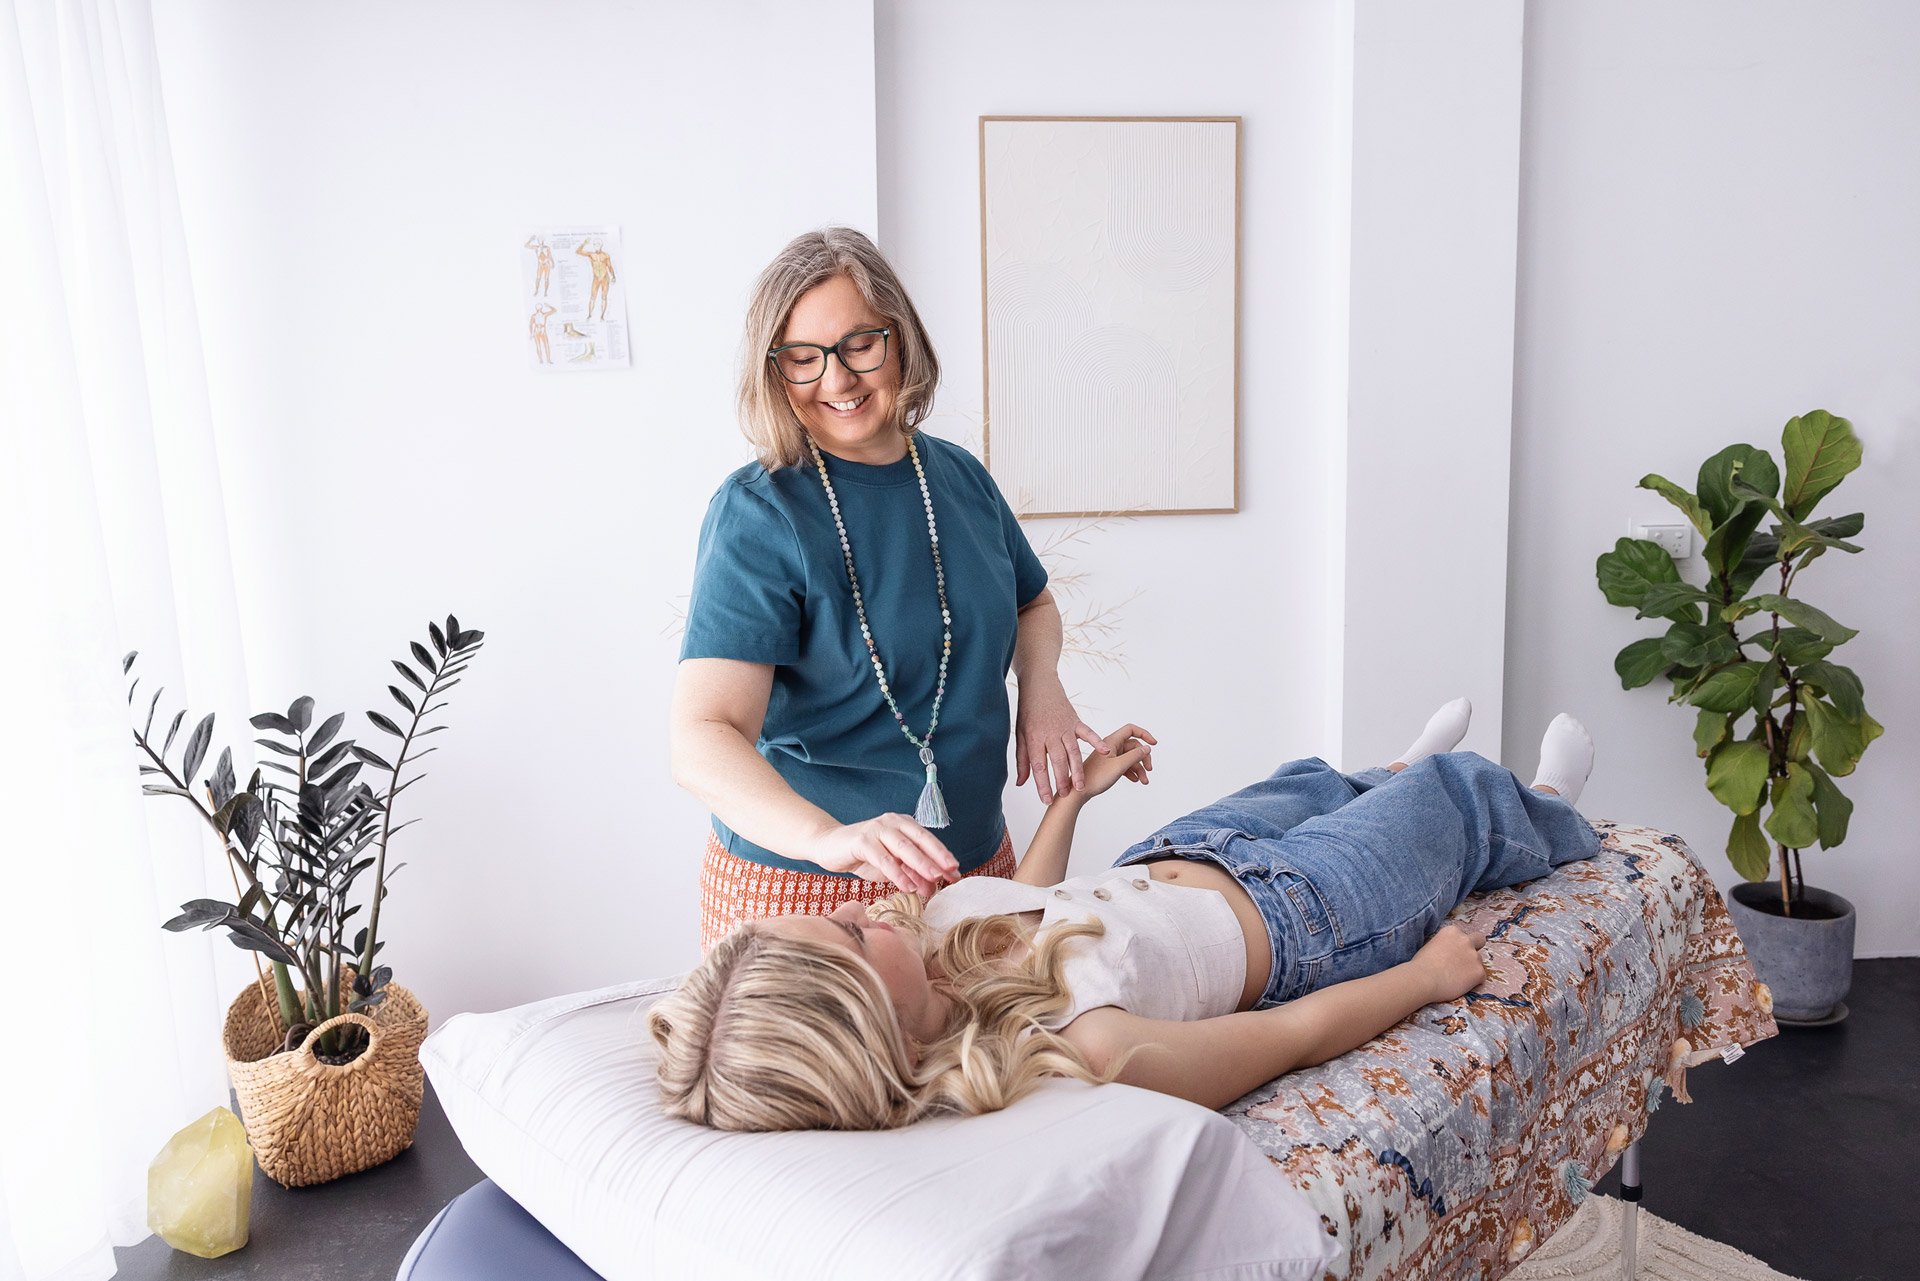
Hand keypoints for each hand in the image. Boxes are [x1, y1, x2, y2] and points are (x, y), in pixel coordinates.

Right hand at [804, 814, 959, 898]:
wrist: (829, 846)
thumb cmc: (863, 855)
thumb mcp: (891, 865)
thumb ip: (911, 872)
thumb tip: (933, 887)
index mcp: (903, 824)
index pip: (928, 839)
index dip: (943, 855)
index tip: (956, 872)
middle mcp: (892, 822)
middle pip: (920, 840)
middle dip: (937, 858)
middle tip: (950, 874)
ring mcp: (877, 829)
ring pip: (903, 847)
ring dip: (920, 865)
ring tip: (933, 880)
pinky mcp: (862, 840)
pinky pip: (883, 858)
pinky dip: (896, 873)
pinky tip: (907, 886)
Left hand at [1014, 676, 1108, 803]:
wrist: (1039, 685)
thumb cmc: (1028, 712)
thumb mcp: (1020, 735)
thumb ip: (1022, 760)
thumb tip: (1021, 783)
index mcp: (1034, 737)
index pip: (1038, 765)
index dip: (1042, 784)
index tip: (1046, 800)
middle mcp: (1050, 733)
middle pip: (1057, 760)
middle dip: (1061, 779)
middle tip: (1066, 795)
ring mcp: (1064, 727)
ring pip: (1072, 751)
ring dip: (1077, 769)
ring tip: (1081, 786)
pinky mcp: (1075, 721)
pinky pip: (1087, 732)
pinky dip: (1096, 741)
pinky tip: (1105, 752)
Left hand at [1074, 724, 1156, 802]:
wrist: (1080, 791)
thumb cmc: (1096, 778)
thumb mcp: (1119, 766)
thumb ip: (1135, 756)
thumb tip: (1147, 748)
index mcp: (1111, 741)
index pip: (1131, 730)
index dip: (1144, 734)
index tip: (1154, 744)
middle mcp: (1111, 747)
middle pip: (1134, 747)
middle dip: (1143, 758)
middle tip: (1149, 770)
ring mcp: (1109, 757)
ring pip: (1130, 758)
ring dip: (1139, 768)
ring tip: (1144, 781)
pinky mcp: (1108, 766)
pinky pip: (1124, 765)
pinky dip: (1131, 772)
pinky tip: (1134, 780)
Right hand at [1411, 924, 1488, 1002]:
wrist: (1423, 979)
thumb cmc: (1421, 965)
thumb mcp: (1431, 945)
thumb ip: (1445, 945)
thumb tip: (1450, 953)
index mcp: (1452, 931)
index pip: (1462, 935)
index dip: (1459, 945)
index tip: (1453, 954)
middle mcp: (1465, 940)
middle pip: (1479, 940)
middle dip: (1475, 948)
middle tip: (1465, 961)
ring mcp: (1474, 956)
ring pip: (1478, 962)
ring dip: (1471, 968)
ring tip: (1456, 978)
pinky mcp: (1479, 971)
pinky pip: (1481, 977)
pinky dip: (1473, 982)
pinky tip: (1460, 985)